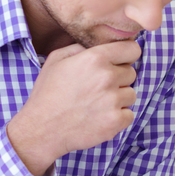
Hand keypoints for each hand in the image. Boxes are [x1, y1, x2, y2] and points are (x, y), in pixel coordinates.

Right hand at [7, 40, 140, 175]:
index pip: (132, 49)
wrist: (42, 129)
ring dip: (119, 99)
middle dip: (119, 79)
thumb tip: (99, 46)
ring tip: (97, 104)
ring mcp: (113, 100)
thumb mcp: (56, 60)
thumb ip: (80, 47)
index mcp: (95, 58)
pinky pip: (129, 115)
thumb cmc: (47, 94)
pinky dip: (118, 117)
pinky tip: (100, 117)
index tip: (120, 63)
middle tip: (98, 88)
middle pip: (131, 73)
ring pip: (131, 95)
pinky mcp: (116, 121)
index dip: (127, 56)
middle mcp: (107, 77)